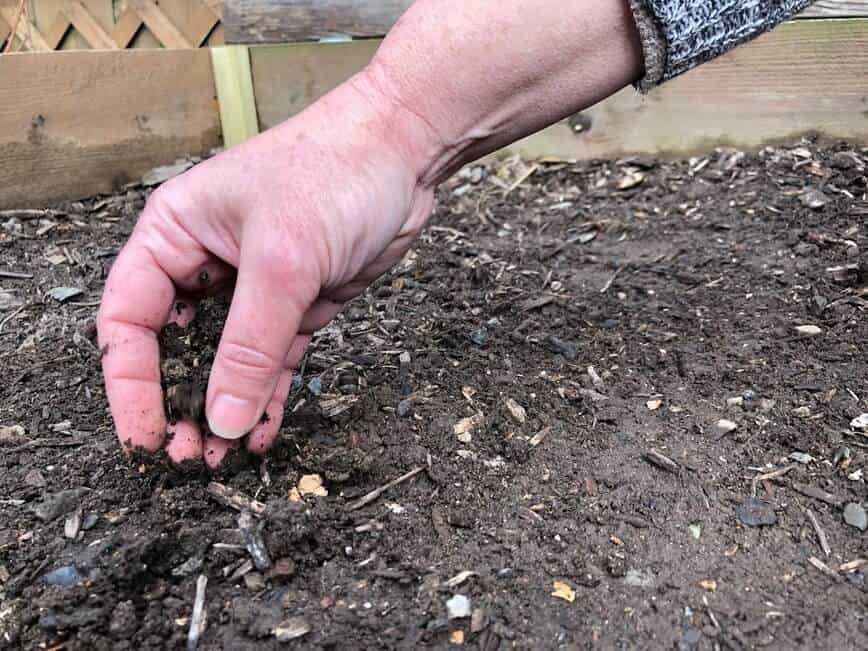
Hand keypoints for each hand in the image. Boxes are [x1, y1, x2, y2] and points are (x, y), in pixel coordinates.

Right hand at [97, 72, 435, 466]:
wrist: (406, 154)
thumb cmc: (334, 174)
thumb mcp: (282, 262)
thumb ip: (250, 345)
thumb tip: (222, 420)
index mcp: (174, 236)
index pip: (130, 319)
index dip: (129, 382)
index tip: (144, 435)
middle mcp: (206, 263)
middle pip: (175, 347)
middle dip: (179, 404)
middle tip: (189, 458)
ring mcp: (254, 287)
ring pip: (226, 362)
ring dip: (225, 410)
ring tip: (223, 460)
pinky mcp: (298, 304)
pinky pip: (273, 360)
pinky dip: (270, 397)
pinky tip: (265, 434)